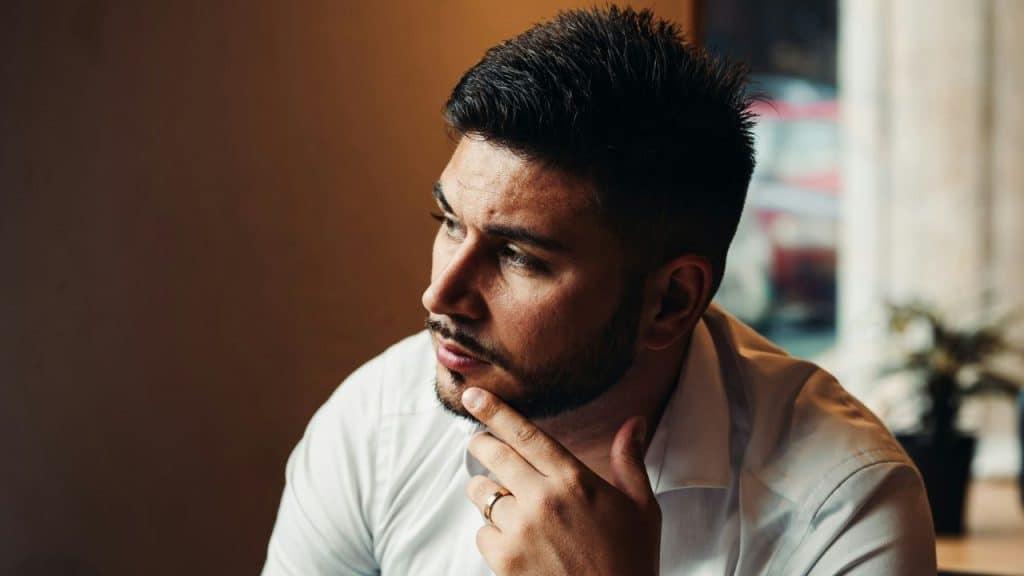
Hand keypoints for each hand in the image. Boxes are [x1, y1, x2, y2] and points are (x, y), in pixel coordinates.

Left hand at [462, 387, 660, 575]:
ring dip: (488, 493)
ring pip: (483, 495)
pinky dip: (492, 533)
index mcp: (574, 480)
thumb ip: (629, 461)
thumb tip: (634, 422)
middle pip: (493, 455)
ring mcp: (520, 530)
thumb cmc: (632, 562)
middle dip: (481, 444)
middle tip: (479, 442)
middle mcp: (542, 499)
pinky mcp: (504, 560)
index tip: (473, 396)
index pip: (525, 434)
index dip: (494, 411)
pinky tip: (515, 540)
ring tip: (508, 503)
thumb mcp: (642, 508)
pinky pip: (482, 532)